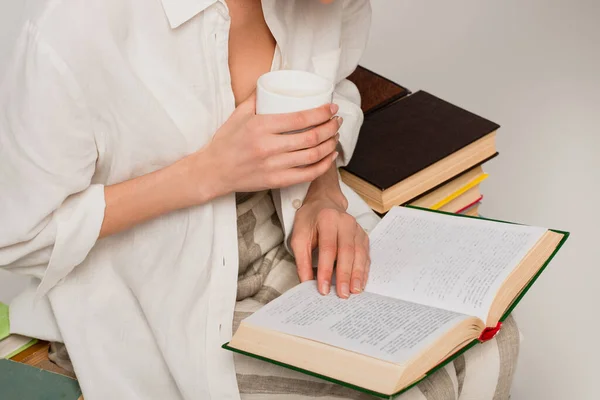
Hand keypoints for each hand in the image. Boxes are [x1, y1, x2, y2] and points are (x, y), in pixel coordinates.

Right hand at [196, 94, 341, 198]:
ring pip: (312, 156)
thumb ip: (256, 99)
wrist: (213, 171)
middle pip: (311, 137)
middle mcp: (268, 147)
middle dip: (331, 128)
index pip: (300, 118)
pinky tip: (330, 157)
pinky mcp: (276, 181)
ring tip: (335, 137)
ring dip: (330, 145)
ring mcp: (273, 166)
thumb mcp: (238, 114)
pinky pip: (306, 175)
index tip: (332, 108)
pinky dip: (323, 166)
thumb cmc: (225, 142)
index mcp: (260, 126)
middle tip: (337, 121)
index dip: (322, 113)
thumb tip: (272, 84)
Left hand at [291, 193, 370, 298]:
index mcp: (327, 219)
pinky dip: (363, 270)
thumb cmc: (310, 220)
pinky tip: (361, 283)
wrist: (324, 202)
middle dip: (345, 275)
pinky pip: (365, 254)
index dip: (325, 270)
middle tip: (343, 294)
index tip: (323, 289)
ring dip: (358, 274)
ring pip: (359, 253)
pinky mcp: (363, 235)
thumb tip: (306, 283)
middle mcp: (345, 222)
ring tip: (355, 292)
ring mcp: (357, 228)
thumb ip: (302, 260)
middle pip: (347, 251)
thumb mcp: (299, 236)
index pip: (328, 248)